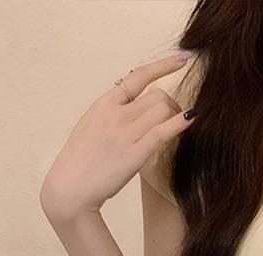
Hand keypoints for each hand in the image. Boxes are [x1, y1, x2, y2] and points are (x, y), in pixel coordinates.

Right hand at [40, 52, 194, 219]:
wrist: (69, 189)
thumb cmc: (81, 163)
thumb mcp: (92, 128)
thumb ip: (112, 115)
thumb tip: (133, 107)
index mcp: (103, 105)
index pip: (137, 76)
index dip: (163, 66)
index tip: (182, 59)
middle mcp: (115, 114)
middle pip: (158, 96)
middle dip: (172, 105)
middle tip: (174, 120)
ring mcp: (124, 133)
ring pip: (163, 110)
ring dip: (176, 116)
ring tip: (176, 129)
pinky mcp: (134, 154)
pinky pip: (163, 131)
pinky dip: (181, 123)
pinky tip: (192, 120)